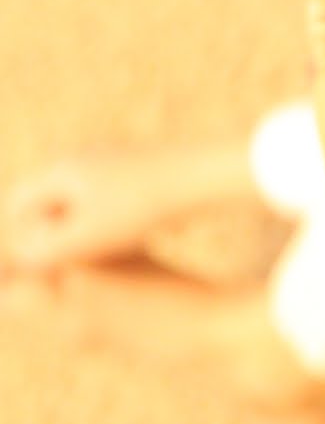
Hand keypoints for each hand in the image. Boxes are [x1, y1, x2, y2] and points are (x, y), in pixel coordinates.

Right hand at [1, 154, 180, 275]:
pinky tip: (135, 243)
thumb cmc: (146, 206)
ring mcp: (115, 161)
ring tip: (103, 256)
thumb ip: (45, 252)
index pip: (18, 203)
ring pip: (83, 204)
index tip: (43, 266)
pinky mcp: (143, 170)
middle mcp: (85, 157)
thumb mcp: (90, 237)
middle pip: (49, 202)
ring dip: (86, 232)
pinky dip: (115, 224)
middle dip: (53, 234)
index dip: (23, 238)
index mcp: (63, 167)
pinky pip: (113, 201)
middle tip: (71, 265)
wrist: (207, 175)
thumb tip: (19, 262)